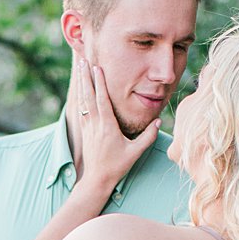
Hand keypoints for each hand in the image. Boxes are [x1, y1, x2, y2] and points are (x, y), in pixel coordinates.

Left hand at [74, 59, 161, 199]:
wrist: (97, 179)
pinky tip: (80, 87)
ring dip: (81, 83)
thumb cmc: (117, 166)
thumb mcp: (136, 152)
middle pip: (88, 96)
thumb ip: (148, 137)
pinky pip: (81, 109)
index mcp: (107, 127)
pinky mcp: (85, 131)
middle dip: (85, 77)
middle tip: (82, 60)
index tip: (97, 67)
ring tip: (79, 67)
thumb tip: (159, 121)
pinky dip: (80, 96)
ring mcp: (88, 127)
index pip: (102, 100)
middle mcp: (95, 125)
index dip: (99, 83)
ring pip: (83, 101)